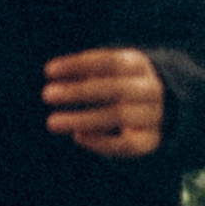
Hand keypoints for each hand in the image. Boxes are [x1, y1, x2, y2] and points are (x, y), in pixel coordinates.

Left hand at [44, 44, 166, 157]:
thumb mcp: (108, 71)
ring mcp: (154, 115)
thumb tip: (55, 73)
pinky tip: (77, 136)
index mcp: (139, 65)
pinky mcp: (151, 141)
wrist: (157, 109)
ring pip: (119, 115)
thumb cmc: (119, 85)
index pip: (110, 61)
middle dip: (78, 91)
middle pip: (116, 88)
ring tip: (52, 122)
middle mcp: (151, 88)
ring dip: (83, 119)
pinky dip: (101, 142)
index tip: (48, 70)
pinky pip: (126, 144)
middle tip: (46, 94)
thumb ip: (87, 71)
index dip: (78, 64)